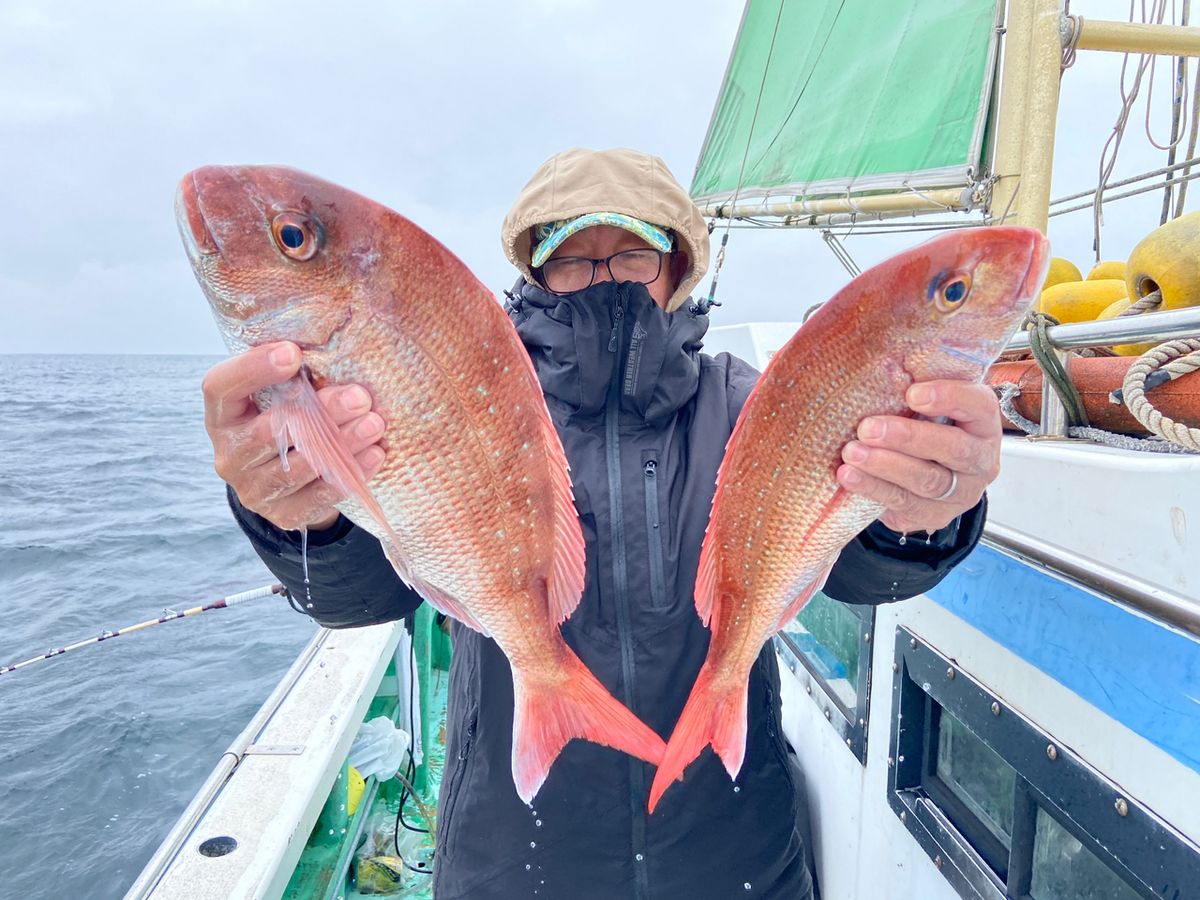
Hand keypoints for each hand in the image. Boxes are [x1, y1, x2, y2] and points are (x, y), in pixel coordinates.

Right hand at [202, 341, 385, 530]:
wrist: (290, 482)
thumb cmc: (290, 419)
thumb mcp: (283, 396)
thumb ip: (296, 377)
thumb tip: (338, 345)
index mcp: (223, 415)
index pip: (222, 388)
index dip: (253, 369)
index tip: (293, 353)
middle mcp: (230, 453)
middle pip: (270, 431)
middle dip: (320, 411)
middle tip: (360, 396)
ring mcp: (253, 488)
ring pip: (298, 467)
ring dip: (341, 444)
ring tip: (375, 424)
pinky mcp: (282, 514)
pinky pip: (317, 497)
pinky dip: (348, 474)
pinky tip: (375, 454)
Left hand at [836, 380, 1000, 533]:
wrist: (927, 479)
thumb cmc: (926, 428)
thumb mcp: (930, 407)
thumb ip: (916, 388)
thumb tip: (875, 357)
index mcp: (983, 423)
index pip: (978, 406)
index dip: (949, 398)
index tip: (912, 394)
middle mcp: (980, 460)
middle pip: (954, 449)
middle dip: (908, 438)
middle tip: (868, 428)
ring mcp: (960, 492)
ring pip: (927, 481)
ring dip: (885, 466)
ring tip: (851, 452)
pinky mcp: (934, 516)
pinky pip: (904, 505)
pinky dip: (873, 489)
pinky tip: (849, 476)